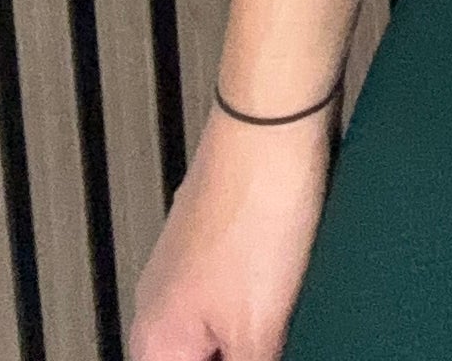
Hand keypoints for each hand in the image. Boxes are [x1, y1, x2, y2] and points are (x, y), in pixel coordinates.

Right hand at [128, 103, 332, 360]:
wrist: (277, 116)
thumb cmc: (258, 207)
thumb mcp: (258, 328)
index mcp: (154, 341)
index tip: (264, 347)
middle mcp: (160, 304)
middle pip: (203, 356)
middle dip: (247, 350)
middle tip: (281, 331)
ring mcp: (191, 264)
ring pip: (223, 326)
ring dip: (258, 328)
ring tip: (291, 301)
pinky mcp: (223, 233)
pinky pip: (242, 286)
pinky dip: (269, 293)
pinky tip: (297, 278)